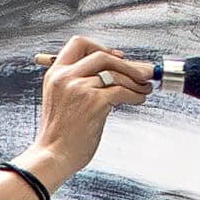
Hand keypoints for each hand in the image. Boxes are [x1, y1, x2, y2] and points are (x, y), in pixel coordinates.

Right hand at [21, 36, 152, 189]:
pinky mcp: (93, 102)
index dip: (101, 47)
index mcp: (56, 73)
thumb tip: (110, 73)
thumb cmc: (60, 134)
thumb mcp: (61, 100)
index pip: (79, 44)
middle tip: (141, 73)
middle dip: (126, 64)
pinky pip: (122, 91)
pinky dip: (135, 95)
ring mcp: (79, 88)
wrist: (54, 155)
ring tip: (145, 88)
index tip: (118, 56)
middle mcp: (66, 77)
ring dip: (135, 81)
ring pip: (115, 74)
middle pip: (102, 55)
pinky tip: (139, 99)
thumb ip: (77, 83)